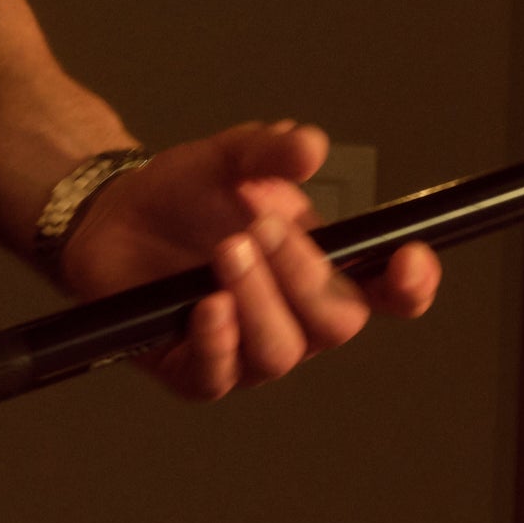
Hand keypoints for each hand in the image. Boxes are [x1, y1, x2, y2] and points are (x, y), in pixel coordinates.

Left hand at [52, 119, 439, 402]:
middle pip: (337, 322)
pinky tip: (207, 305)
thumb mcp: (229, 158)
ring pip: (281, 352)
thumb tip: (310, 145)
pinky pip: (219, 376)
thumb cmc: (185, 194)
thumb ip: (270, 151)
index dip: (410, 284)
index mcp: (323, 267)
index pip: (386, 291)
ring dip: (259, 299)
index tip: (408, 258)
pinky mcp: (196, 370)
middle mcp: (296, 316)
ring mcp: (249, 349)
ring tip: (226, 251)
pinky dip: (218, 341)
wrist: (114, 216)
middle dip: (306, 274)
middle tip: (263, 227)